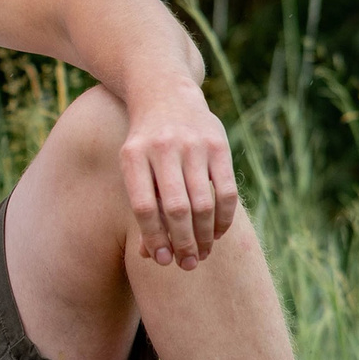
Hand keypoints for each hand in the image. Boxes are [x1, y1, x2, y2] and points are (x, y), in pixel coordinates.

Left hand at [119, 86, 237, 269]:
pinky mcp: (219, 144)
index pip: (143, 207)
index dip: (153, 238)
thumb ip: (142, 207)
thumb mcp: (133, 167)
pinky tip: (217, 233)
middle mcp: (163, 148)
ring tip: (202, 254)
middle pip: (175, 208)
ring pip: (203, 203)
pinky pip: (226, 191)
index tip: (161, 260)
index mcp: (133, 156)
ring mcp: (193, 145)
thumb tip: (149, 255)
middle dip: (183, 242)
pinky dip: (224, 218)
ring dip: (205, 236)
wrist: (165, 94)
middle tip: (186, 264)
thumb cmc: (145, 144)